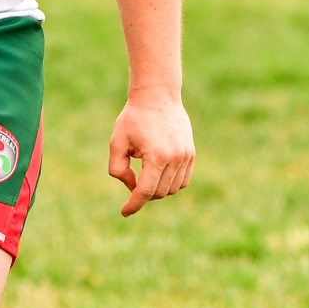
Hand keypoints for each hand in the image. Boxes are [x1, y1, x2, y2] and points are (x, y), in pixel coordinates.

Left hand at [108, 94, 194, 216]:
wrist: (157, 95)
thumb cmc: (133, 118)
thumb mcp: (117, 142)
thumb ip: (118, 169)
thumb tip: (132, 186)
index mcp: (156, 157)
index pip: (145, 192)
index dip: (133, 204)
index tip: (124, 212)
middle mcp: (175, 158)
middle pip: (159, 193)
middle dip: (143, 193)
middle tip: (131, 180)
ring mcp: (186, 156)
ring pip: (172, 189)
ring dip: (157, 188)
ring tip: (144, 172)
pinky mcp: (191, 153)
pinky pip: (182, 180)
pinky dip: (170, 183)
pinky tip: (158, 172)